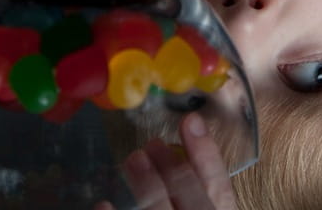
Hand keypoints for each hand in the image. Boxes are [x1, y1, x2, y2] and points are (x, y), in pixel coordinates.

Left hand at [95, 112, 236, 209]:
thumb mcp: (204, 200)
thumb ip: (200, 188)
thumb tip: (180, 152)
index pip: (219, 187)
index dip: (207, 153)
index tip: (191, 120)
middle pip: (191, 197)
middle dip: (173, 168)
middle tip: (152, 142)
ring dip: (147, 185)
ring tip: (133, 159)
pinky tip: (103, 203)